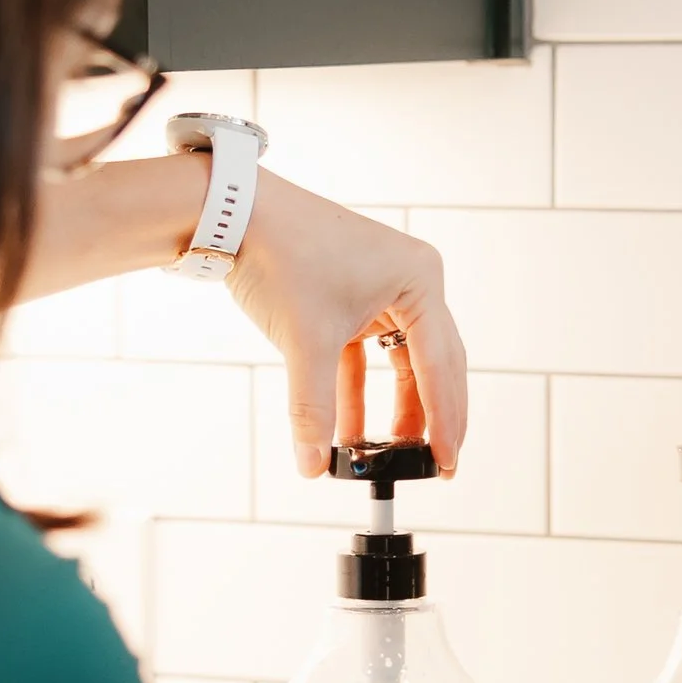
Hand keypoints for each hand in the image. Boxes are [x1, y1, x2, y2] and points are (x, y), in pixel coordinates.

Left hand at [224, 172, 467, 477]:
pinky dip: (357, 392)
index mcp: (419, 281)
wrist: (236, 216)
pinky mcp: (351, 298)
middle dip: (429, 418)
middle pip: (432, 365)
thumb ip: (314, 409)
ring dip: (392, 409)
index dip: (444, 420)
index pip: (440, 365)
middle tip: (435, 466)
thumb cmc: (282, 255)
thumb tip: (312, 465)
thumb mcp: (306, 341)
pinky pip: (364, 356)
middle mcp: (410, 282)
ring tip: (389, 456)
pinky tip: (349, 432)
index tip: (446, 463)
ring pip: (399, 364)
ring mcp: (382, 289)